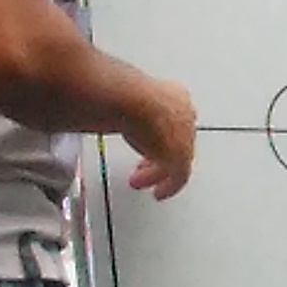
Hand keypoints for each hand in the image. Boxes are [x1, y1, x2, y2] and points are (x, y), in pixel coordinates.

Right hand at [125, 78, 196, 197]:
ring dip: (157, 171)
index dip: (157, 134)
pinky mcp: (181, 158)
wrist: (133, 101)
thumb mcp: (124, 98)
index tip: (145, 142)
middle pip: (176, 141)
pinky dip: (168, 187)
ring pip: (176, 160)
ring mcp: (185, 138)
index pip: (172, 119)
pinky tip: (159, 193)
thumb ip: (122, 107)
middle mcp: (185, 117)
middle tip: (143, 166)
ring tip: (141, 180)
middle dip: (158, 154)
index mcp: (177, 96)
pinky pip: (179, 178)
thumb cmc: (124, 93)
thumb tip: (102, 108)